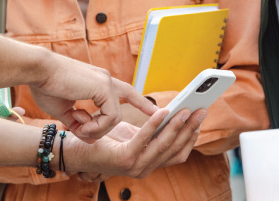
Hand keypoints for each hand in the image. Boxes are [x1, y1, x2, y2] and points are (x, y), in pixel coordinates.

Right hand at [29, 51, 157, 141]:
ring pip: (115, 117)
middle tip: (158, 115)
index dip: (135, 100)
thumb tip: (86, 133)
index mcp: (95, 81)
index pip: (121, 90)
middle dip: (144, 106)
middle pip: (129, 93)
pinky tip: (81, 124)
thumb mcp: (63, 109)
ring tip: (79, 127)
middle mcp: (104, 80)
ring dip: (97, 129)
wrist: (38, 71)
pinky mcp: (103, 87)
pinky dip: (96, 127)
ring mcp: (106, 82)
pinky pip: (110, 117)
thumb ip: (77, 120)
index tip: (149, 107)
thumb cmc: (46, 86)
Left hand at [68, 108, 206, 178]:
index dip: (192, 135)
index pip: (179, 152)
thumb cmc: (103, 137)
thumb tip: (170, 113)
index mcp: (150, 162)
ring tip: (186, 110)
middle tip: (201, 110)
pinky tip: (162, 112)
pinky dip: (155, 125)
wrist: (77, 147)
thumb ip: (150, 129)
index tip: (201, 116)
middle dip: (190, 129)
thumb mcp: (132, 131)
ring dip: (177, 127)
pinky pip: (143, 140)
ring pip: (163, 145)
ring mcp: (136, 166)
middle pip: (176, 149)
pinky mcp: (124, 159)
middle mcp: (146, 168)